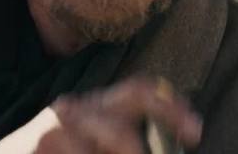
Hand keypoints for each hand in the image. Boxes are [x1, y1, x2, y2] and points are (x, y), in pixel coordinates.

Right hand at [0, 76, 202, 153]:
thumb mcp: (85, 141)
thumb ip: (115, 136)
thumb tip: (156, 146)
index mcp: (93, 105)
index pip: (139, 91)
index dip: (171, 109)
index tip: (195, 132)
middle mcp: (75, 110)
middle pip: (124, 133)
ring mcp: (55, 131)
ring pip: (114, 145)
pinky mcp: (42, 144)